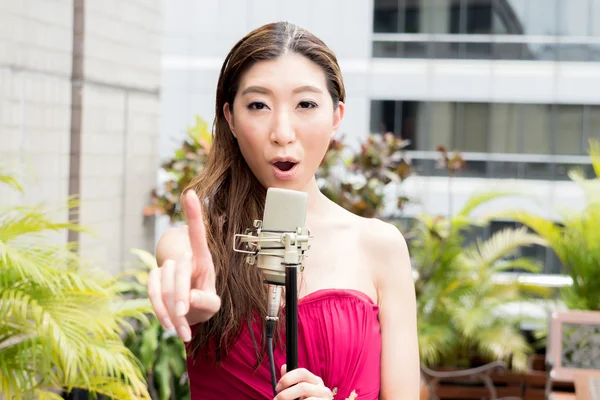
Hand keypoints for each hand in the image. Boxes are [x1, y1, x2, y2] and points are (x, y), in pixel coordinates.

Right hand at [147, 190, 220, 341]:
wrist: (189, 314)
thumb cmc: (205, 303)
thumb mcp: (213, 305)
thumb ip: (207, 301)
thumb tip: (189, 297)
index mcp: (203, 259)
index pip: (197, 234)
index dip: (194, 214)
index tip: (190, 193)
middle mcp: (184, 259)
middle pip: (179, 268)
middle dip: (179, 293)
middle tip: (184, 314)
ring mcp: (167, 268)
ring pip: (163, 283)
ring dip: (171, 309)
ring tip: (182, 330)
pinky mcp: (153, 280)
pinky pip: (151, 291)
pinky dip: (159, 310)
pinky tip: (170, 325)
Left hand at [275, 364, 332, 399]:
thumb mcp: (298, 392)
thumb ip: (291, 381)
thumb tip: (284, 367)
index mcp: (315, 381)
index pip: (302, 372)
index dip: (287, 378)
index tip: (278, 388)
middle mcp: (322, 387)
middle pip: (303, 386)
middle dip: (286, 394)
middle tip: (277, 399)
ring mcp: (325, 397)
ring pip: (305, 394)